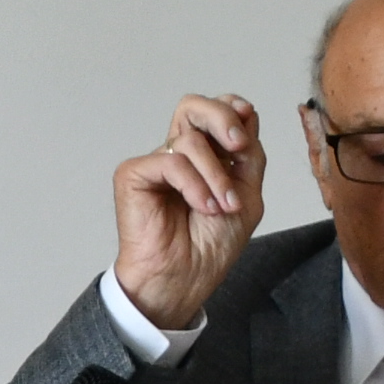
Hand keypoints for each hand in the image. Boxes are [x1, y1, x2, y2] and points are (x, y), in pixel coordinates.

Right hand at [113, 92, 265, 334]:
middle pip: (193, 106)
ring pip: (189, 139)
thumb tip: (246, 111)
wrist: (187, 276)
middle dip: (221, 118)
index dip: (232, 110)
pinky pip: (172, 162)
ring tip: (222, 206)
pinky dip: (194, 185)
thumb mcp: (248, 193)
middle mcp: (178, 155)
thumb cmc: (212, 244)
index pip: (216, 112)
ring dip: (216, 175)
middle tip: (237, 146)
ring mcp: (155, 163)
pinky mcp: (134, 174)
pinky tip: (202, 208)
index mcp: (206, 156)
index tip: (246, 136)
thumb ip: (249, 153)